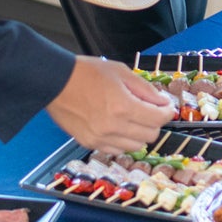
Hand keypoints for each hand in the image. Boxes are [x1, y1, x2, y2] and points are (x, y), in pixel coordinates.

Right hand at [47, 57, 175, 152]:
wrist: (54, 82)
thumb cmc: (86, 72)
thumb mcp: (121, 72)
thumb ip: (145, 89)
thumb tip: (162, 102)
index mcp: (123, 107)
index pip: (158, 119)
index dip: (167, 111)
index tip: (166, 106)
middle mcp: (113, 127)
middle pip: (150, 135)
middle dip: (155, 122)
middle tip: (150, 109)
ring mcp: (100, 138)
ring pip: (135, 146)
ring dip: (140, 133)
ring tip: (133, 118)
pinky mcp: (89, 143)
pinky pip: (116, 150)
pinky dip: (123, 141)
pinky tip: (119, 127)